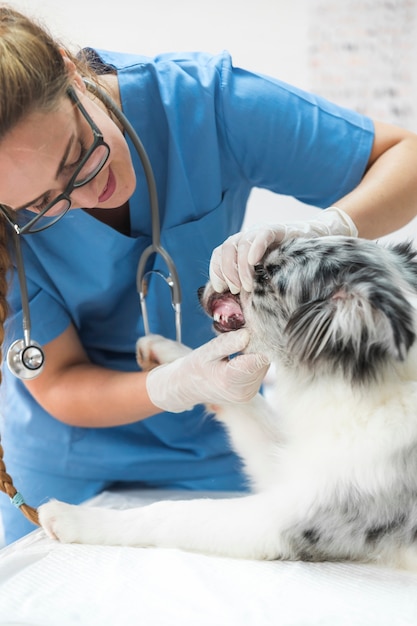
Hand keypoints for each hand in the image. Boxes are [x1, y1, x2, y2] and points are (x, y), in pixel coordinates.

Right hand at [145, 329, 269, 412]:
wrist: (187, 387)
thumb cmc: (195, 368)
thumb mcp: (206, 351)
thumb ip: (227, 343)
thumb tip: (248, 334)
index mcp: (230, 380)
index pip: (260, 358)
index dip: (259, 341)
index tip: (249, 331)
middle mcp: (242, 391)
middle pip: (264, 361)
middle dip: (256, 346)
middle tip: (239, 338)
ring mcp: (248, 395)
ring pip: (264, 365)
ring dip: (255, 353)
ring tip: (236, 351)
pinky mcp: (250, 394)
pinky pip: (260, 372)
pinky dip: (253, 362)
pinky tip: (240, 359)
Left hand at [209, 206, 357, 292]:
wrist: (316, 241)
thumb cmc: (289, 263)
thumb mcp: (266, 275)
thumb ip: (251, 283)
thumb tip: (237, 304)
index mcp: (241, 247)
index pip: (219, 254)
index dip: (216, 271)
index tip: (221, 289)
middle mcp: (248, 237)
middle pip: (226, 249)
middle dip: (227, 271)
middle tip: (235, 290)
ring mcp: (261, 232)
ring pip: (241, 243)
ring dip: (240, 267)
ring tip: (246, 285)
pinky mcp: (278, 229)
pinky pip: (262, 235)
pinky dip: (255, 247)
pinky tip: (254, 261)